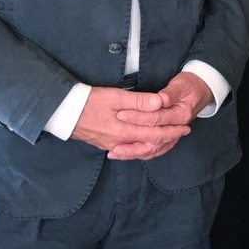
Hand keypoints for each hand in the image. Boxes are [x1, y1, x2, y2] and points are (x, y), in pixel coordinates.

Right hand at [72, 86, 191, 161]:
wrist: (62, 112)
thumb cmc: (89, 101)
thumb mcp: (115, 96)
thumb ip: (139, 101)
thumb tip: (160, 104)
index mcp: (124, 131)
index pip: (156, 135)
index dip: (173, 132)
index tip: (186, 127)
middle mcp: (119, 143)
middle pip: (150, 146)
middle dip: (168, 139)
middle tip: (182, 133)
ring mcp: (111, 145)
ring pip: (140, 151)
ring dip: (156, 145)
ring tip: (168, 139)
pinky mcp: (104, 144)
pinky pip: (129, 151)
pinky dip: (142, 148)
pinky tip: (145, 145)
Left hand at [108, 72, 215, 159]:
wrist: (203, 91)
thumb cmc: (190, 85)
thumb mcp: (180, 84)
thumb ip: (168, 93)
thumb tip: (158, 100)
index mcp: (181, 114)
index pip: (156, 119)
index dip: (138, 117)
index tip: (120, 114)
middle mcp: (178, 128)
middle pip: (154, 139)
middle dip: (132, 142)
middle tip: (114, 144)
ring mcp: (175, 134)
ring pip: (154, 149)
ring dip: (135, 152)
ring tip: (115, 153)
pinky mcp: (170, 137)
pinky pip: (155, 150)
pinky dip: (141, 153)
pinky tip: (127, 154)